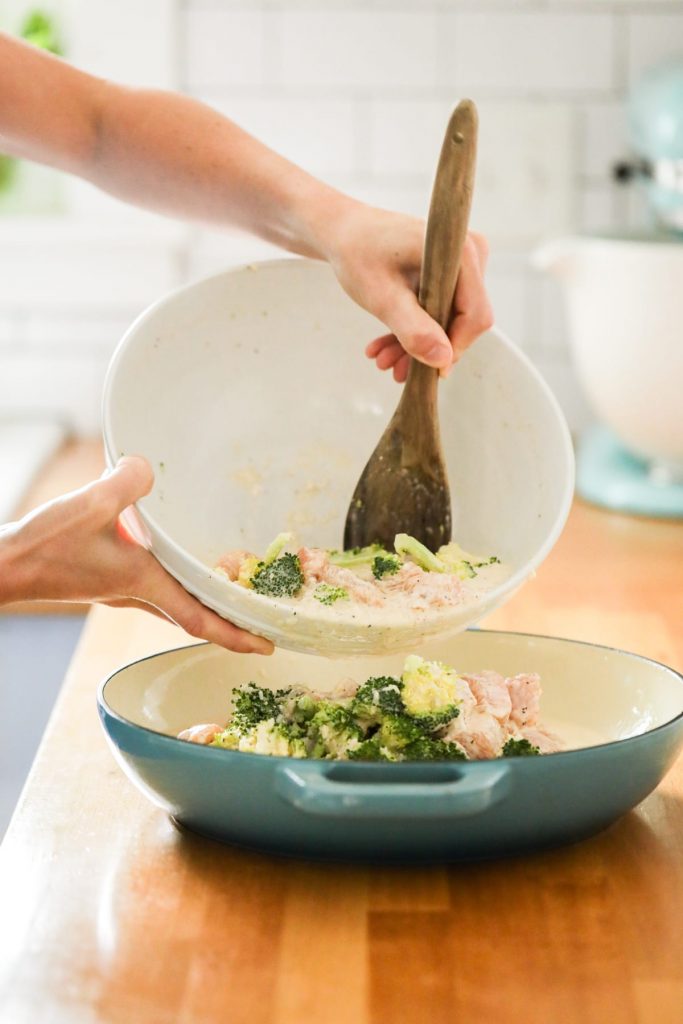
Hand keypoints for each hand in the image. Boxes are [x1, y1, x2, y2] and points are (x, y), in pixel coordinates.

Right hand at [0, 456, 272, 654]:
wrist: (4, 564)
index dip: (236, 635)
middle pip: (194, 615)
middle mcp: (137, 592)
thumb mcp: (92, 504)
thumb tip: (148, 469)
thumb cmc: (45, 545)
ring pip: (174, 599)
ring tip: (231, 587)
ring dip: (203, 598)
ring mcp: (120, 588)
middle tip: (260, 618)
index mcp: (144, 582)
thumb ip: (128, 482)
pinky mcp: (105, 577)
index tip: (266, 647)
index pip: (201, 619)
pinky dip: (176, 578)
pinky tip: (174, 554)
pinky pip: (154, 583)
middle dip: (228, 621)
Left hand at [326, 202, 491, 381]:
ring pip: (450, 320)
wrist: (343, 232)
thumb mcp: (382, 296)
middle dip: (428, 349)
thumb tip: (443, 360)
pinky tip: (386, 347)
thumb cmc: (358, 253)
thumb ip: (413, 328)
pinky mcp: (449, 274)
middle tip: (391, 368)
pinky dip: (414, 331)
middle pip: (464, 320)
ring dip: (416, 344)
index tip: (427, 370)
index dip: (454, 348)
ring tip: (383, 360)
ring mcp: (461, 265)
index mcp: (458, 252)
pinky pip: (440, 312)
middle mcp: (469, 255)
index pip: (475, 314)